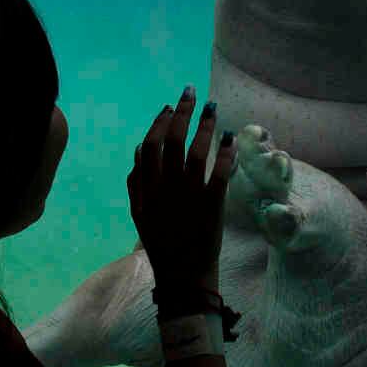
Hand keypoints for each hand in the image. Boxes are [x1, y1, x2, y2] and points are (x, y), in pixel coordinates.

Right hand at [127, 86, 236, 289]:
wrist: (182, 274)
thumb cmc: (161, 241)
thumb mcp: (138, 212)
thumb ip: (135, 181)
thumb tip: (138, 148)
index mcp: (147, 187)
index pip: (151, 144)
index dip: (160, 122)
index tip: (169, 107)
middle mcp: (167, 186)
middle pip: (173, 140)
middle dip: (182, 112)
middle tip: (191, 93)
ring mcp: (189, 194)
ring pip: (197, 151)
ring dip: (204, 125)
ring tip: (212, 108)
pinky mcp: (212, 204)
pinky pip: (220, 173)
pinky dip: (226, 153)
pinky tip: (231, 137)